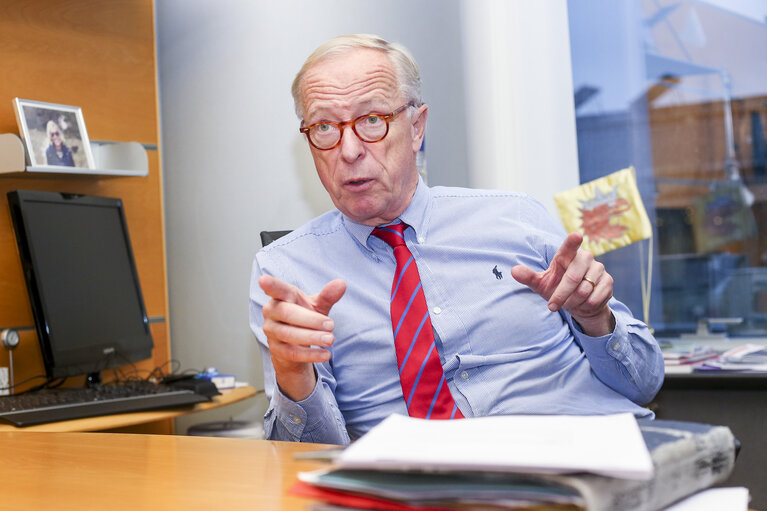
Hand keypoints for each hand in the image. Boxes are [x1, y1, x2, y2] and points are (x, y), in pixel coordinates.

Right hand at [259, 274, 345, 400]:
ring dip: (312, 337)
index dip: (270, 285)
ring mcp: (271, 331)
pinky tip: (326, 354)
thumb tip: (341, 284)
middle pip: (287, 313)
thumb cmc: (304, 316)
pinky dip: (311, 355)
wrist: (295, 343)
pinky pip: (292, 353)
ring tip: (330, 339)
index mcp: (281, 296)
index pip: (276, 289)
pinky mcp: (276, 349)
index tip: (263, 280)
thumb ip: (327, 295)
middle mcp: (271, 312)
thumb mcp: (316, 305)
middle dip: (311, 320)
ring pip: (289, 334)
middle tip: (331, 325)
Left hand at [511, 232, 614, 335]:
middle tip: (552, 306)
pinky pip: (595, 297)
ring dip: (573, 302)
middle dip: (561, 294)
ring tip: (569, 303)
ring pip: (584, 289)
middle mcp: (584, 258)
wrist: (579, 305)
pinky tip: (583, 304)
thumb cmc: (557, 290)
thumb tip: (513, 271)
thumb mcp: (541, 284)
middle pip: (573, 276)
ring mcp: (598, 269)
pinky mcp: (608, 281)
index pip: (569, 246)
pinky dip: (585, 305)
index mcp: (566, 256)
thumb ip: (529, 277)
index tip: (576, 235)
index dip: (572, 241)